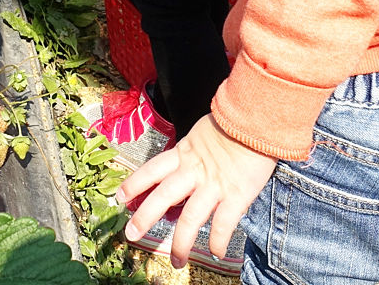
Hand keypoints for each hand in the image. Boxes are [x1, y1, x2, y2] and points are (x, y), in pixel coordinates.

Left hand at [115, 114, 275, 269]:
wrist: (258, 118)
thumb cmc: (234, 122)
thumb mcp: (203, 133)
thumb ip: (192, 152)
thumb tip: (184, 167)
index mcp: (184, 153)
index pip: (152, 169)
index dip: (134, 183)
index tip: (120, 196)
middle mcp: (194, 171)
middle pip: (162, 196)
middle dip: (144, 217)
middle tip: (131, 234)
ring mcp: (214, 185)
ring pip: (189, 218)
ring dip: (180, 243)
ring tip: (176, 260)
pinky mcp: (237, 194)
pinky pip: (223, 224)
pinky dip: (217, 241)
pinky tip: (215, 253)